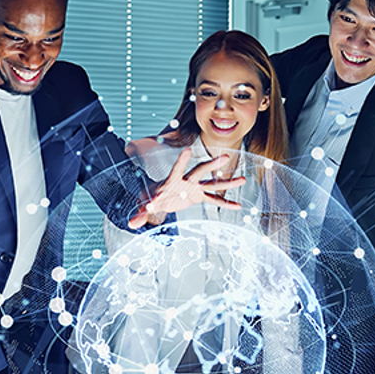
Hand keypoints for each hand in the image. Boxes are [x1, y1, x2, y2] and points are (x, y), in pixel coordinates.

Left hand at [127, 148, 245, 228]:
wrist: (157, 197)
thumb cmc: (150, 197)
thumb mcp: (145, 205)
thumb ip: (140, 213)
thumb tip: (131, 224)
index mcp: (172, 180)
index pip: (177, 169)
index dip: (181, 161)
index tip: (187, 150)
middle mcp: (186, 181)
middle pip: (200, 171)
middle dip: (212, 164)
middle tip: (225, 156)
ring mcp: (194, 188)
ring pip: (212, 183)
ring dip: (227, 182)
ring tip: (243, 179)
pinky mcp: (198, 197)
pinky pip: (214, 200)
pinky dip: (225, 203)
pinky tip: (237, 206)